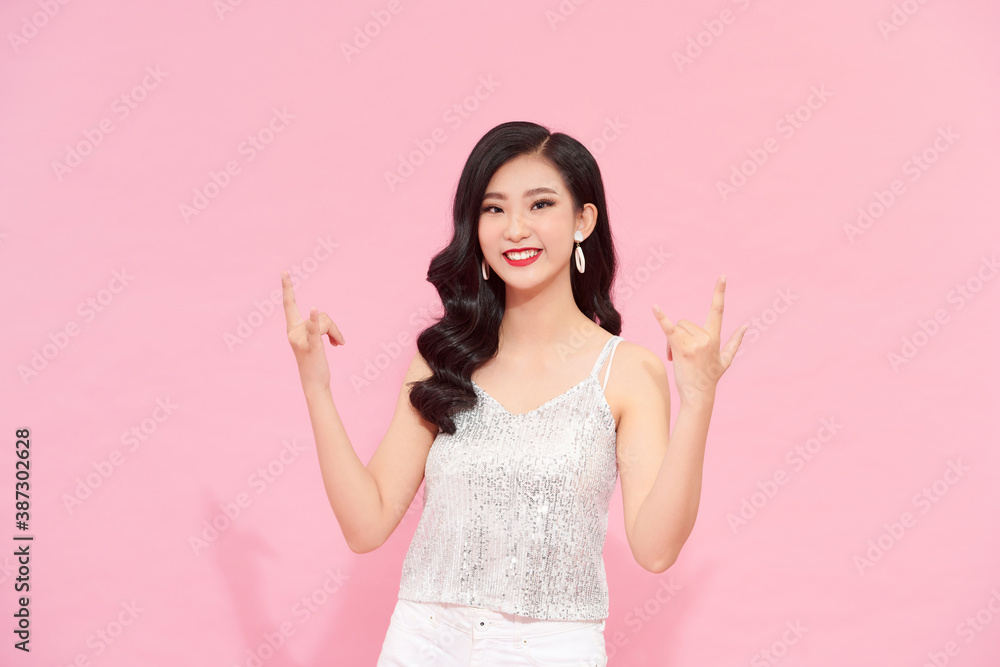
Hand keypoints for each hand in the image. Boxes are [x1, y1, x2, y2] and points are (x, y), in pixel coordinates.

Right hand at [281, 271, 345, 396]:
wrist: (314, 383)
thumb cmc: (314, 362)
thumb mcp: (314, 340)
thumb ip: (317, 326)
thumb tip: (325, 321)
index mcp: (292, 329)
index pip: (289, 304)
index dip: (287, 288)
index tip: (284, 271)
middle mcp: (293, 332)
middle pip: (322, 315)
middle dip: (334, 328)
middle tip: (338, 342)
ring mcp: (301, 340)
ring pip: (326, 323)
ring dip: (337, 334)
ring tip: (338, 345)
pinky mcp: (312, 347)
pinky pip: (315, 330)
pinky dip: (315, 320)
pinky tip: (315, 309)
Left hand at [651, 275, 746, 403]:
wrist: (699, 394)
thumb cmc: (711, 377)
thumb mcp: (726, 359)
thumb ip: (735, 341)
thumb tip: (746, 326)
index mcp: (714, 337)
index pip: (718, 310)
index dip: (719, 293)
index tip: (722, 277)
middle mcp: (705, 337)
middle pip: (685, 322)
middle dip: (679, 335)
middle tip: (680, 354)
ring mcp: (693, 342)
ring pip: (676, 328)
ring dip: (671, 341)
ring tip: (676, 357)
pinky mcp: (680, 348)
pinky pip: (668, 328)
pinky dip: (661, 318)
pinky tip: (655, 308)